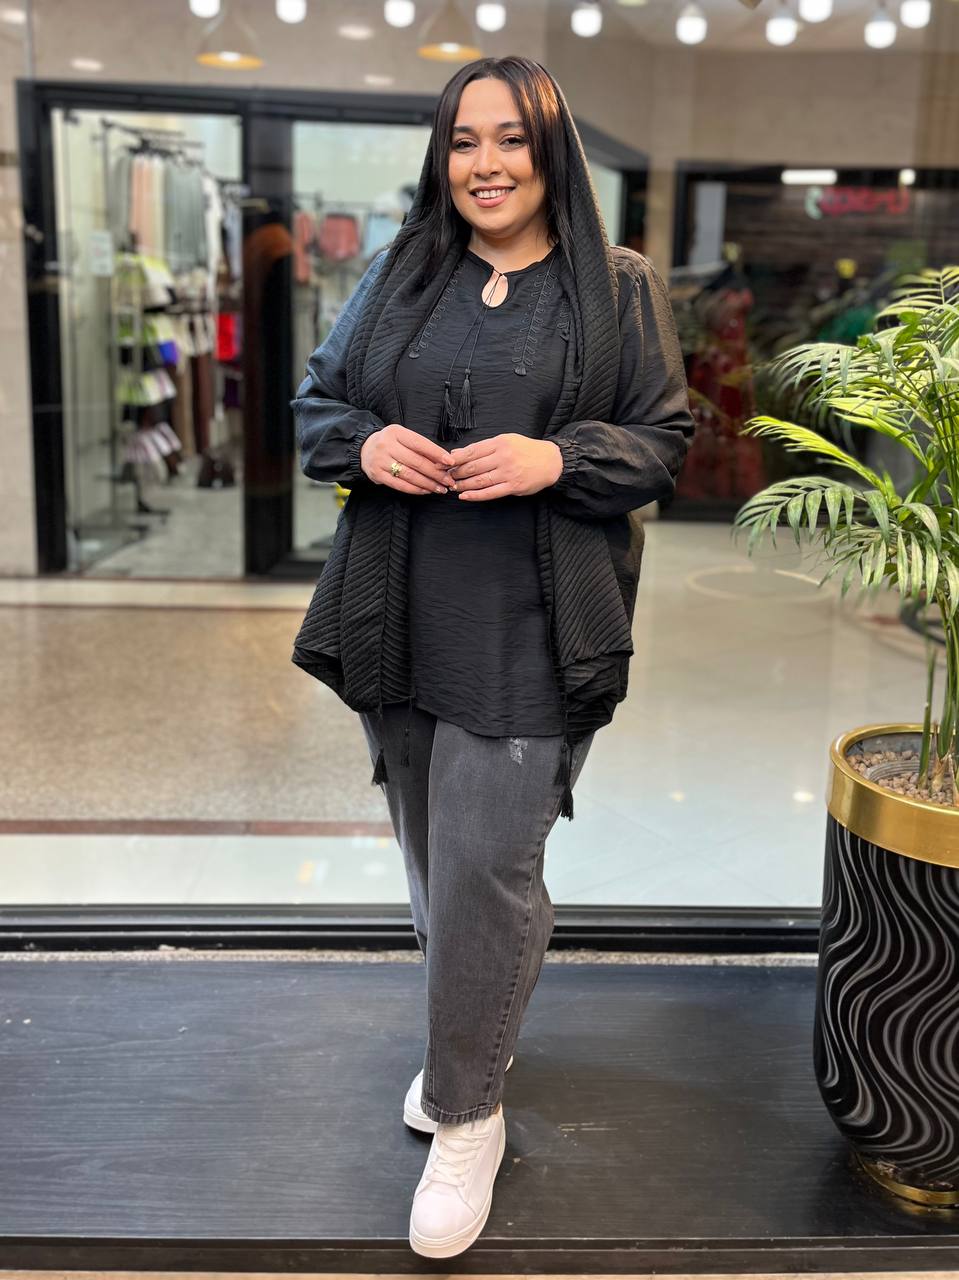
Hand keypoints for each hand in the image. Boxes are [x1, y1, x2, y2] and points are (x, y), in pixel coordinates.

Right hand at [360, 424, 455, 494]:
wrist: (363, 449)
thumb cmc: (390, 443)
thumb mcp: (402, 437)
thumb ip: (420, 447)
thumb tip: (443, 460)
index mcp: (396, 432)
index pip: (420, 444)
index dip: (436, 453)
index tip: (450, 462)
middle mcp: (387, 445)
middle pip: (416, 461)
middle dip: (436, 473)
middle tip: (449, 481)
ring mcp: (381, 461)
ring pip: (409, 475)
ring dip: (428, 484)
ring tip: (440, 488)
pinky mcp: (377, 475)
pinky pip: (400, 485)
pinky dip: (415, 489)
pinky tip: (426, 491)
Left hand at [447, 434, 562, 501]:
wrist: (551, 461)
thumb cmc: (526, 450)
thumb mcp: (506, 441)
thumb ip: (483, 447)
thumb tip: (458, 453)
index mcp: (500, 443)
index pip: (472, 451)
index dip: (455, 459)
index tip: (444, 463)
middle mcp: (503, 457)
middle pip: (473, 466)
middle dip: (456, 473)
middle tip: (446, 477)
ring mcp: (509, 473)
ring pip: (480, 480)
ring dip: (463, 485)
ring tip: (453, 487)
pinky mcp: (514, 486)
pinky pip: (491, 493)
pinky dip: (476, 496)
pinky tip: (465, 497)